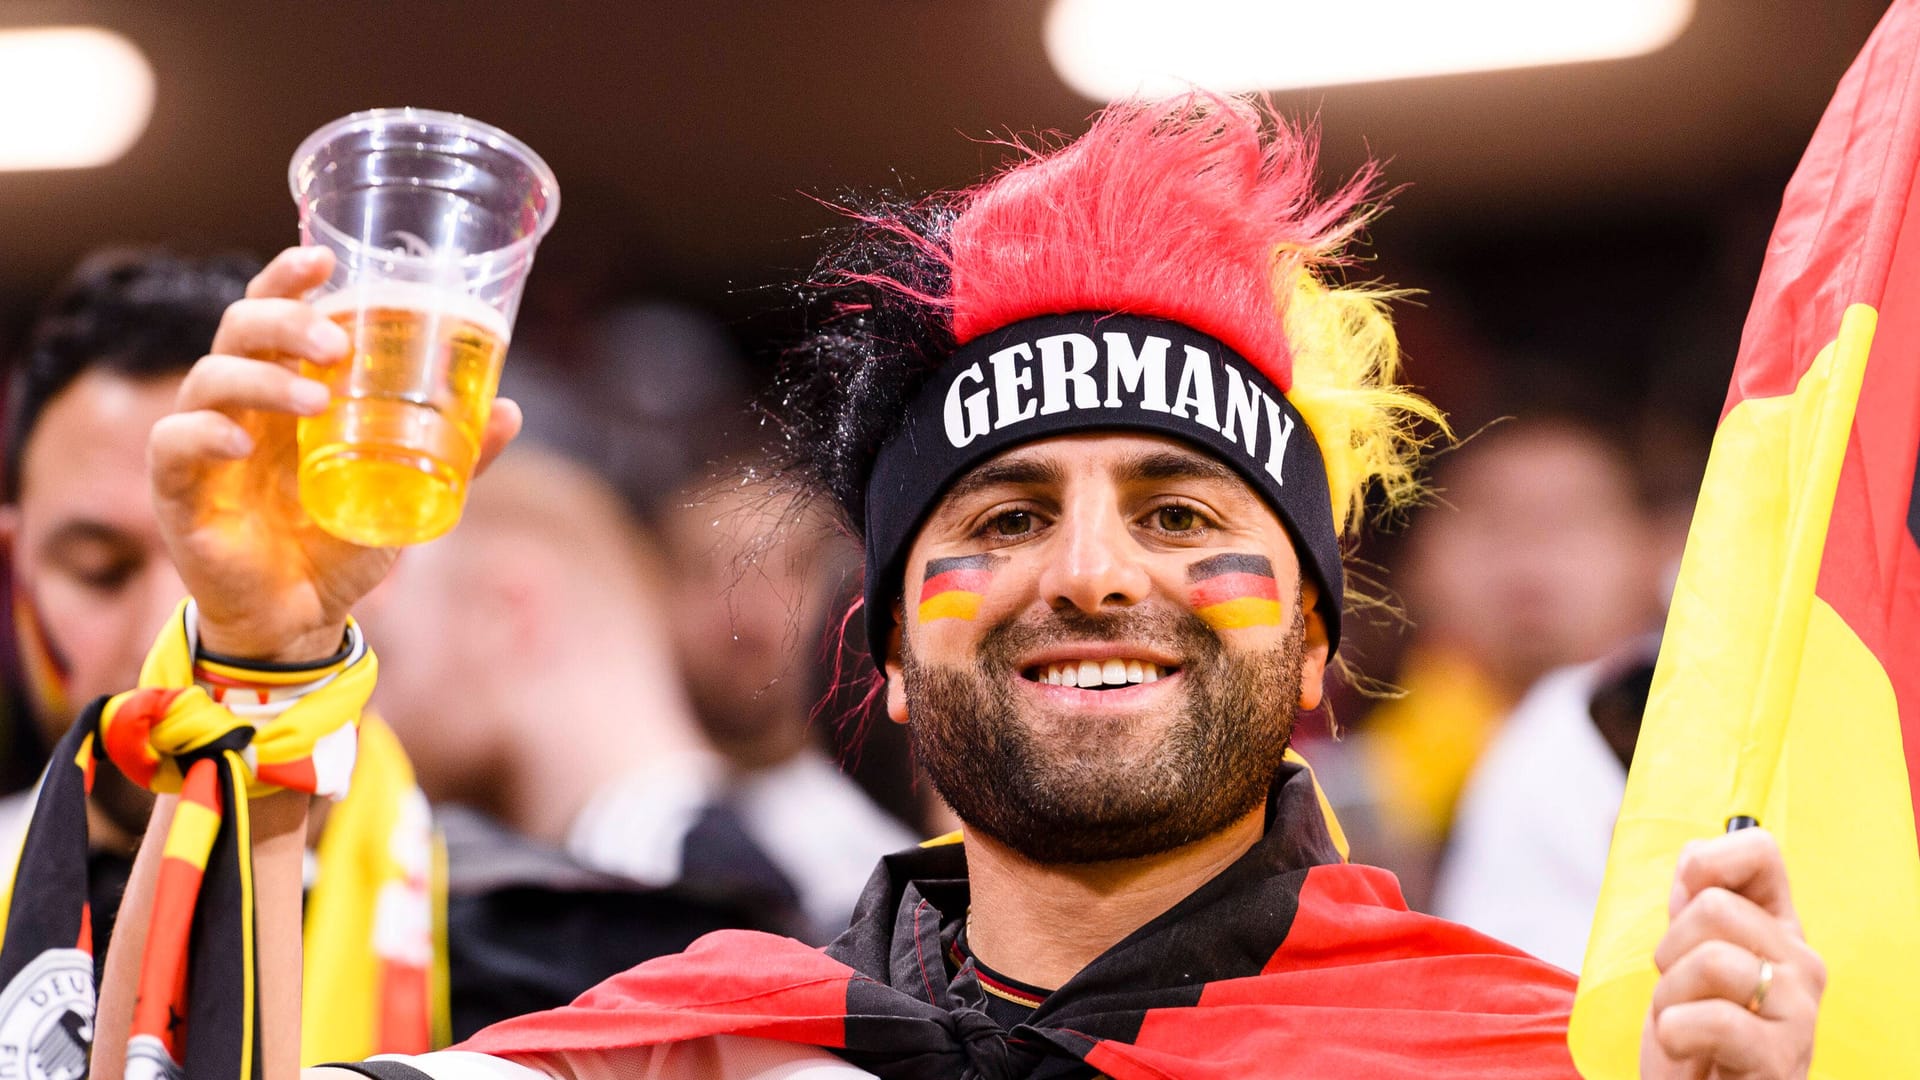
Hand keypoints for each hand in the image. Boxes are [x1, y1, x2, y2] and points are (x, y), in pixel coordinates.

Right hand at [150, 246, 520, 662]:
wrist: (301, 620)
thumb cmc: (340, 542)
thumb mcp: (404, 493)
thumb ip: (455, 454)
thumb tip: (508, 410)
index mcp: (287, 393)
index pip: (274, 314)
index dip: (288, 279)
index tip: (324, 259)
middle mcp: (241, 407)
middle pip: (237, 329)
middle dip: (284, 320)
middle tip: (338, 344)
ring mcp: (205, 446)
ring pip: (208, 378)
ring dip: (261, 376)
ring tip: (314, 396)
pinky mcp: (179, 492)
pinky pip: (174, 444)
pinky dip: (202, 434)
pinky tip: (240, 443)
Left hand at [1641, 827, 1824, 1078]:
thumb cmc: (1693, 1032)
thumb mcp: (1684, 956)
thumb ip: (1692, 903)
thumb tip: (1695, 858)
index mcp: (1777, 927)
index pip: (1760, 850)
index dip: (1708, 864)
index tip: (1687, 905)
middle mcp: (1800, 961)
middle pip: (1713, 907)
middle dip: (1670, 952)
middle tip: (1681, 993)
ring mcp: (1799, 1010)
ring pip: (1711, 960)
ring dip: (1669, 997)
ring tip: (1685, 1024)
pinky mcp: (1782, 1058)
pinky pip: (1717, 1020)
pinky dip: (1676, 1032)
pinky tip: (1686, 1046)